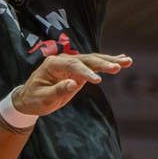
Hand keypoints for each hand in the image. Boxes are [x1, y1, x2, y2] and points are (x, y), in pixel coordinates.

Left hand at [12, 52, 132, 116]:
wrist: (29, 98)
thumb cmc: (34, 99)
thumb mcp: (43, 99)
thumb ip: (57, 91)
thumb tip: (73, 84)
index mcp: (53, 64)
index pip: (72, 66)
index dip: (85, 73)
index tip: (97, 81)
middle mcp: (64, 60)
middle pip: (86, 59)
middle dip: (103, 63)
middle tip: (119, 67)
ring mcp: (72, 63)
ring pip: (93, 60)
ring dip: (110, 60)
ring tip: (127, 61)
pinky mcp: (78, 70)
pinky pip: (94, 65)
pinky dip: (107, 63)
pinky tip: (122, 60)